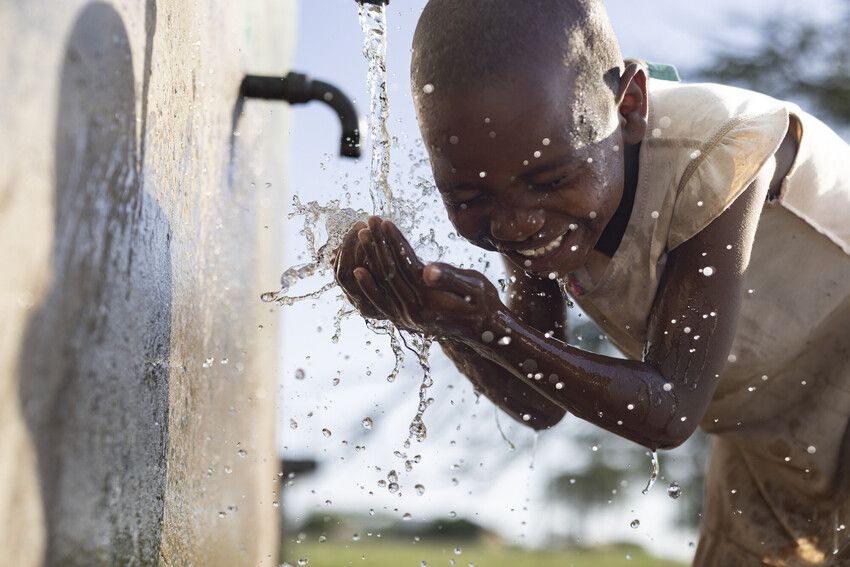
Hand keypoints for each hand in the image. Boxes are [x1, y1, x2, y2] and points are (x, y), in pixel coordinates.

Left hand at [332, 216, 504, 337]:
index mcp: (431, 300)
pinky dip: (368, 285)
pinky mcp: (403, 320)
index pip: (405, 265)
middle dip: (378, 245)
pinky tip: (357, 270)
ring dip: (371, 257)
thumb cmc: (484, 304)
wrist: (485, 333)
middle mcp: (414, 312)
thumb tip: (428, 271)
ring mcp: (407, 318)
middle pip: (390, 273)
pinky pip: (380, 301)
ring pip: (383, 283)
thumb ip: (451, 279)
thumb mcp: (475, 287)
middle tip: (369, 221)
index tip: (385, 222)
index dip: (394, 242)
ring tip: (363, 233)